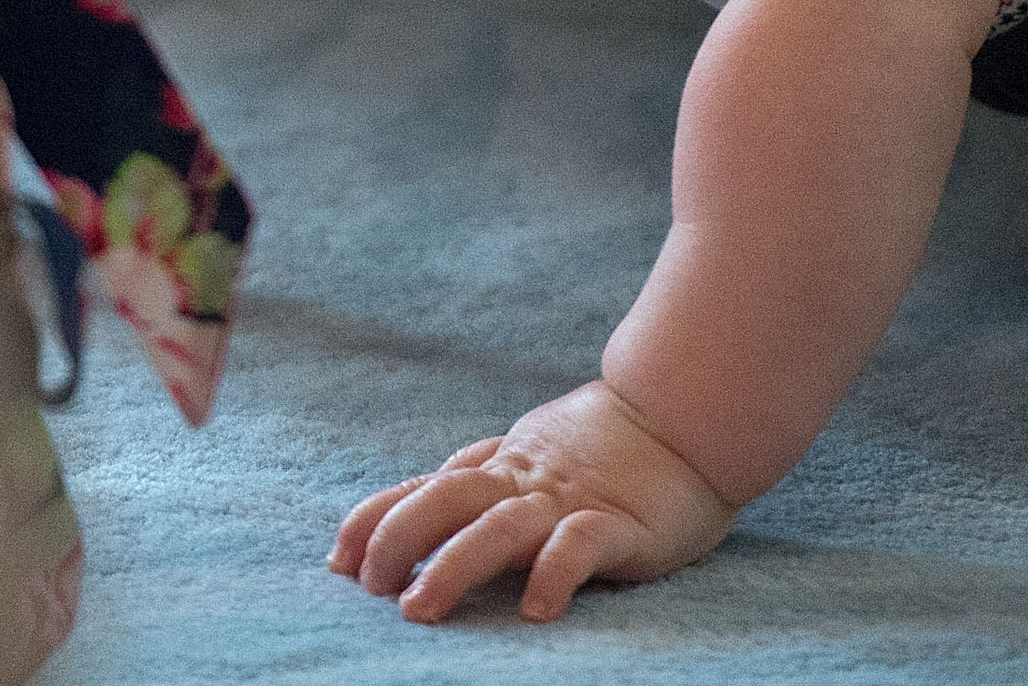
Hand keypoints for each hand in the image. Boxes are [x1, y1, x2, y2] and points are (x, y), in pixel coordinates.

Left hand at [328, 381, 737, 623]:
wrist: (689, 416)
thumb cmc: (606, 446)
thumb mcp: (530, 455)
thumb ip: (480, 477)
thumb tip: (414, 503)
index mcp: (502, 468)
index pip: (425, 487)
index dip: (376, 518)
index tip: (338, 559)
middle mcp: (525, 481)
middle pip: (446, 499)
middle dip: (399, 539)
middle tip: (367, 585)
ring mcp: (570, 501)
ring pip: (499, 526)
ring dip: (454, 565)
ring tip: (419, 608)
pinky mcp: (621, 524)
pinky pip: (581, 546)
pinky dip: (554, 573)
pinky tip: (536, 610)